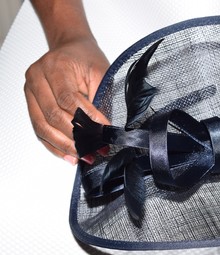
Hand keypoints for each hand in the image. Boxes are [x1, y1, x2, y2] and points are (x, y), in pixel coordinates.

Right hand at [24, 38, 109, 164]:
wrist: (70, 47)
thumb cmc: (86, 58)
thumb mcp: (100, 72)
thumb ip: (101, 98)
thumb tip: (104, 128)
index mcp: (55, 66)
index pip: (68, 99)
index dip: (85, 119)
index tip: (102, 132)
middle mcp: (37, 78)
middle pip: (52, 115)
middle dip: (76, 137)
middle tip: (94, 149)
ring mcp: (30, 91)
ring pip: (43, 126)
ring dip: (64, 145)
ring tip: (83, 156)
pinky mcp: (31, 103)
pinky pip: (39, 129)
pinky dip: (54, 145)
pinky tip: (69, 154)